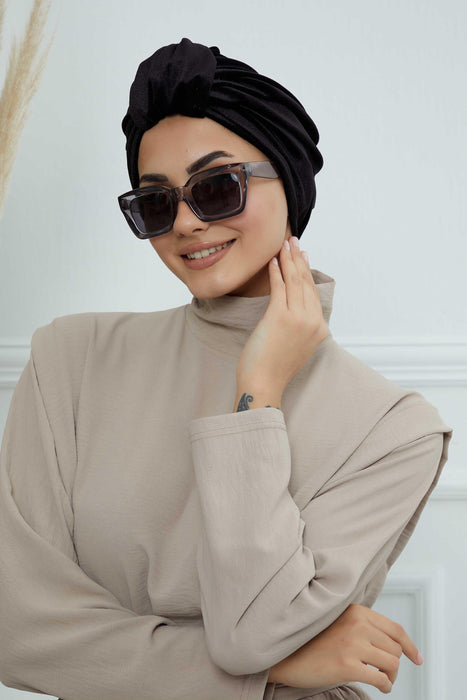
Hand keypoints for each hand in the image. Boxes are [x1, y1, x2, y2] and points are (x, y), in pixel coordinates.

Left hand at [236, 237, 328, 393]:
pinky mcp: (280, 317)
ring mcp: (298, 319)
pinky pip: (279, 288)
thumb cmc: (273, 368)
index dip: (306, 271)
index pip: (312, 293)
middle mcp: (313, 322)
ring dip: (288, 260)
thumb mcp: (294, 345)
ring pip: (295, 282)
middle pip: (306, 283)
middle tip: (293, 241)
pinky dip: (276, 272)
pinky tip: (273, 262)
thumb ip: (299, 326)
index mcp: (319, 329)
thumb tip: (291, 307)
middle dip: (298, 259)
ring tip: (283, 245)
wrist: (264, 384)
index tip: (301, 255)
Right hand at [268, 603, 422, 694]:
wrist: (285, 654)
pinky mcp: (347, 665)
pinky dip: (385, 686)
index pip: (395, 629)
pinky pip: (381, 679)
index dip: (410, 646)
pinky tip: (379, 687)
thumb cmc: (312, 641)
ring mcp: (352, 644)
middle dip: (394, 664)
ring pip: (391, 664)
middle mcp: (357, 624)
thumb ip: (361, 624)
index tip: (417, 658)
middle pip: (395, 648)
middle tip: (386, 674)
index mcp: (356, 611)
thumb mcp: (338, 622)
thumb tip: (391, 641)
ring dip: (390, 676)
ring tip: (381, 680)